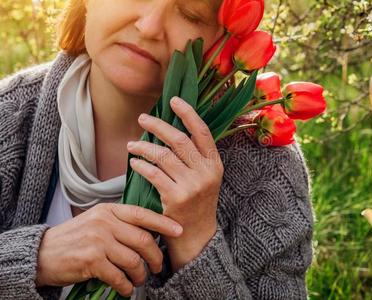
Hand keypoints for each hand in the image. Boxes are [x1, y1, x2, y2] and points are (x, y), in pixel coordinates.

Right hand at [35, 203, 182, 296]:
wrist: (42, 253)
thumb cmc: (74, 238)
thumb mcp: (97, 221)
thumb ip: (120, 223)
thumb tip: (150, 233)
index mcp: (109, 210)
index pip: (142, 214)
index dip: (163, 223)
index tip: (178, 230)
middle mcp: (104, 223)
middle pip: (143, 240)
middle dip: (155, 258)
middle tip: (157, 267)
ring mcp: (97, 241)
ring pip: (133, 260)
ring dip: (140, 275)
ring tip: (139, 280)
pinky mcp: (91, 261)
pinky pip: (118, 276)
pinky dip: (125, 286)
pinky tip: (125, 289)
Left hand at [127, 96, 223, 270]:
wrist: (197, 235)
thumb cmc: (198, 202)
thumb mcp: (206, 178)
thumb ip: (195, 156)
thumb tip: (172, 129)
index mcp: (215, 164)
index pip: (202, 131)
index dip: (188, 113)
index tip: (173, 100)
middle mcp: (206, 172)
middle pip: (179, 140)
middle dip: (158, 125)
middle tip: (142, 119)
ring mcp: (192, 186)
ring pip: (163, 155)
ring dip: (144, 146)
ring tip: (132, 144)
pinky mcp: (176, 198)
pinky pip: (154, 174)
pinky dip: (141, 164)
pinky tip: (134, 161)